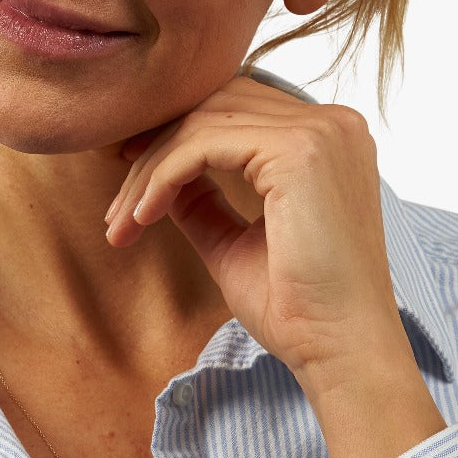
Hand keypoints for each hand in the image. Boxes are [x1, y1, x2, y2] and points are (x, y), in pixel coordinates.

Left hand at [104, 76, 444, 457]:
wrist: (341, 353)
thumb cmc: (299, 309)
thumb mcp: (236, 241)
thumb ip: (203, 199)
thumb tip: (158, 174)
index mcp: (328, 138)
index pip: (236, 109)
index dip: (177, 136)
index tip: (131, 178)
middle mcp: (331, 122)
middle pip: (215, 105)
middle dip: (155, 148)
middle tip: (117, 201)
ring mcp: (318, 131)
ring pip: (202, 124)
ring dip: (150, 169)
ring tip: (122, 219)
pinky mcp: (297, 150)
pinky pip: (202, 145)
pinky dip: (162, 177)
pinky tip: (141, 216)